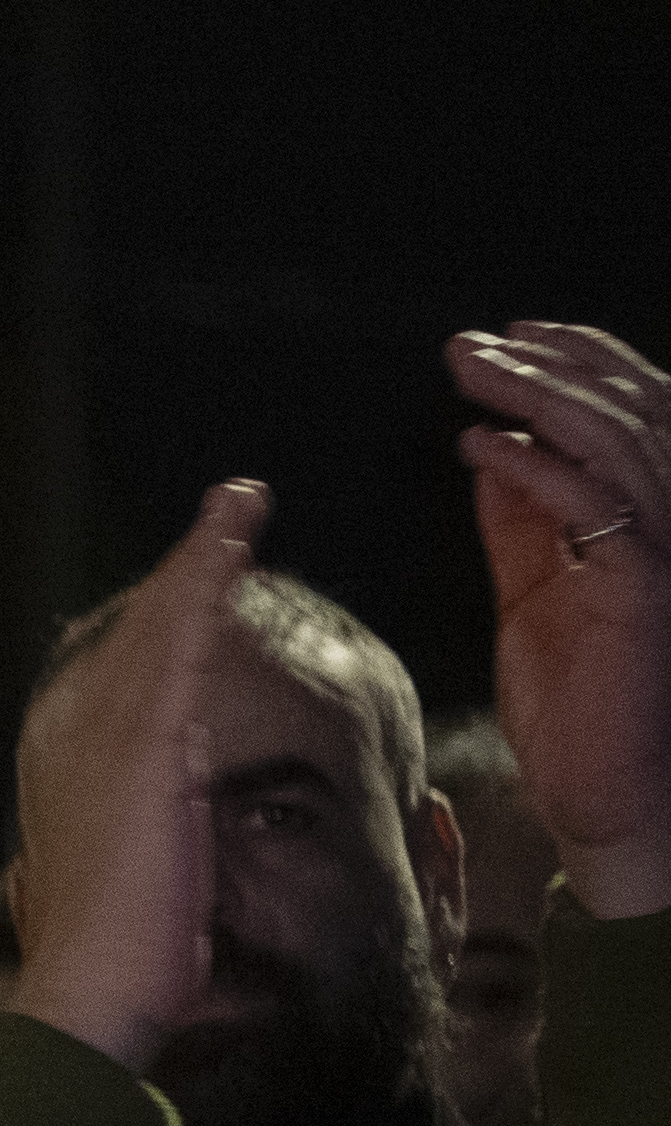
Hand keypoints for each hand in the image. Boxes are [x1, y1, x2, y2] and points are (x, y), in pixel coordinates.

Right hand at [10, 479, 268, 1070]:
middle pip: (139, 631)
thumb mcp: (126, 880)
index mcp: (79, 766)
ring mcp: (113, 739)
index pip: (122, 671)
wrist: (92, 996)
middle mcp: (84, 738)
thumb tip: (144, 839)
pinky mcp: (151, 746)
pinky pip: (183, 644)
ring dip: (204, 554)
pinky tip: (235, 542)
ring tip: (242, 500)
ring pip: (162, 623)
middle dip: (185, 568)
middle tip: (229, 508)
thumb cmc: (116, 962)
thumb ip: (134, 839)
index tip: (195, 579)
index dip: (160, 618)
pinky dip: (206, 584)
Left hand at [453, 321, 670, 917]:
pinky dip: (534, 467)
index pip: (635, 412)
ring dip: (539, 397)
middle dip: (555, 363)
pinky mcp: (643, 589)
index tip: (513, 333)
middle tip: (475, 343)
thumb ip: (522, 520)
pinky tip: (476, 446)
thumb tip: (489, 447)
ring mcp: (667, 553)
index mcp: (653, 521)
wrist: (605, 792)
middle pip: (633, 409)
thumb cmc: (579, 702)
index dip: (582, 362)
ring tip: (473, 372)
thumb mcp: (536, 589)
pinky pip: (593, 507)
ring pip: (618, 441)